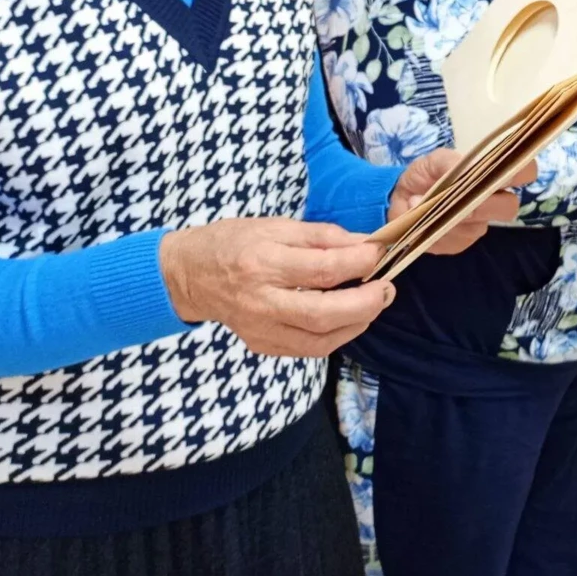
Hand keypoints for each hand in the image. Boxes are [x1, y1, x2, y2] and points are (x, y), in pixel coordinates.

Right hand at [159, 217, 391, 356]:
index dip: (359, 264)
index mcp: (263, 264)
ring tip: (373, 304)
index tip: (379, 254)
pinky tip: (348, 319)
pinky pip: (308, 350)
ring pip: (319, 341)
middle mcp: (260, 302)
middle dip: (365, 304)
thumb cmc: (234, 243)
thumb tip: (364, 245)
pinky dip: (336, 336)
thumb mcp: (276, 225)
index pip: (321, 270)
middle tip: (387, 289)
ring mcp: (260, 330)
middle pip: (323, 314)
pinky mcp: (262, 345)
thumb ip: (323, 236)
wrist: (189, 276)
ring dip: (356, 324)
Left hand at [387, 149, 537, 254]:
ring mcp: (478, 226)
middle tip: (461, 195)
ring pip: (480, 225)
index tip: (503, 170)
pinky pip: (456, 240)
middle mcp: (492, 203)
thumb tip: (459, 176)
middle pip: (510, 207)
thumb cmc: (425, 174)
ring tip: (426, 203)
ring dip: (452, 215)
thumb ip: (449, 162)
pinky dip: (436, 228)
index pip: (525, 172)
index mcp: (493, 176)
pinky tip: (423, 220)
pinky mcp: (460, 244)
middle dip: (485, 202)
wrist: (398, 197)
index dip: (522, 172)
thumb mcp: (433, 160)